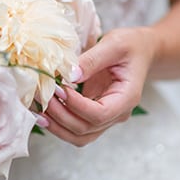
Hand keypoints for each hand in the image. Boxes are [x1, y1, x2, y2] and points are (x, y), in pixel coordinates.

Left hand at [43, 27, 156, 146]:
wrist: (140, 51)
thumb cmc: (131, 45)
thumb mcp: (114, 44)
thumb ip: (92, 59)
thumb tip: (68, 75)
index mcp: (126, 98)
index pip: (100, 114)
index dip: (76, 105)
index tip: (59, 88)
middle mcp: (117, 114)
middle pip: (86, 129)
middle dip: (61, 115)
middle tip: (43, 96)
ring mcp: (106, 118)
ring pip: (79, 136)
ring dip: (56, 125)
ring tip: (38, 108)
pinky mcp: (94, 115)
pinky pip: (75, 128)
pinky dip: (58, 124)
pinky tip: (43, 111)